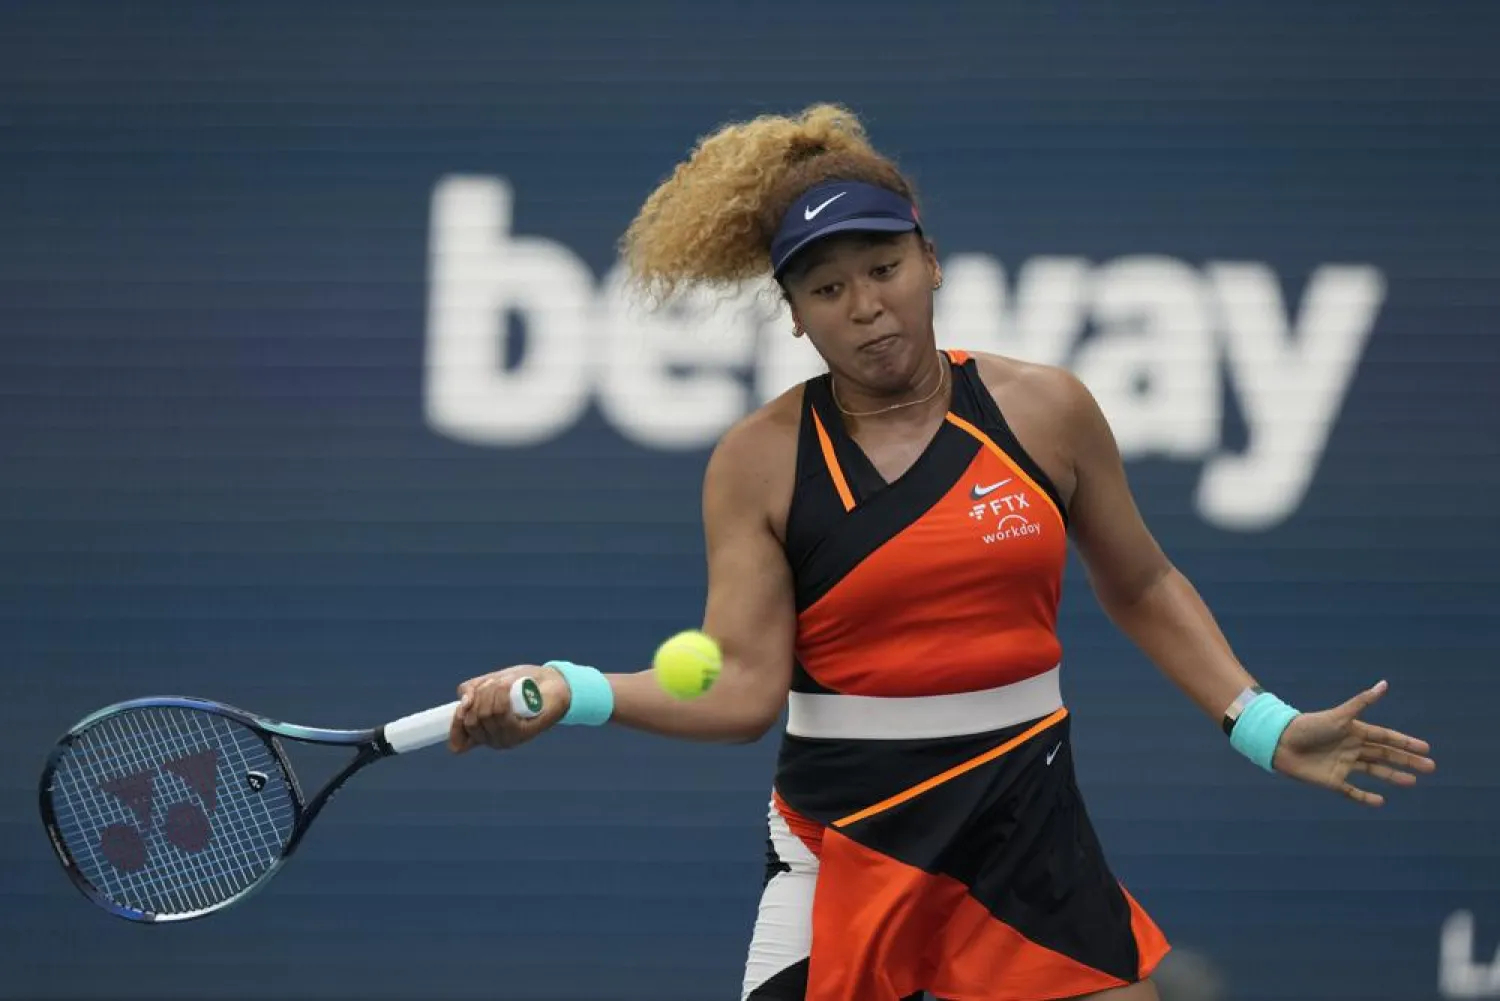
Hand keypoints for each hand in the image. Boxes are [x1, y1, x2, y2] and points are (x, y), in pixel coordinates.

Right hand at [448, 664, 571, 752]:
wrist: (551, 682)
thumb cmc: (521, 683)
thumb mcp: (490, 682)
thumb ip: (471, 691)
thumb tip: (462, 705)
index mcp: (482, 731)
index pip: (459, 740)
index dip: (455, 725)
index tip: (463, 706)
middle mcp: (492, 739)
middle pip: (472, 721)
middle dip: (478, 696)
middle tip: (494, 683)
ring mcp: (507, 738)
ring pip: (486, 714)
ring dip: (492, 692)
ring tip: (505, 684)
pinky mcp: (523, 733)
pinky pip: (502, 714)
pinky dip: (502, 697)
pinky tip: (508, 689)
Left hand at [1271, 680, 1434, 805]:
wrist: (1280, 742)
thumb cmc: (1309, 726)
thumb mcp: (1340, 715)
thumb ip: (1363, 702)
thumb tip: (1384, 684)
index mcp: (1354, 731)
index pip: (1386, 737)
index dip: (1405, 743)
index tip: (1426, 748)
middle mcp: (1351, 748)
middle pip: (1385, 755)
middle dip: (1407, 761)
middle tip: (1430, 767)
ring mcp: (1342, 765)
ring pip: (1374, 772)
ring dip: (1393, 777)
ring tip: (1412, 782)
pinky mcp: (1332, 781)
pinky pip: (1352, 791)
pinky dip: (1365, 797)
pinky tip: (1381, 801)